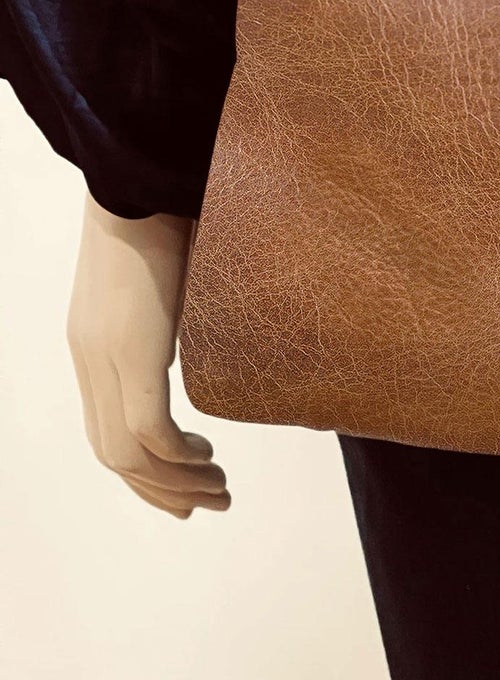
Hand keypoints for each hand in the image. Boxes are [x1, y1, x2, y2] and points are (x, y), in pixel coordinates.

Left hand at [67, 194, 230, 518]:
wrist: (146, 173)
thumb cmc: (171, 207)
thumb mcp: (176, 275)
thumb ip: (184, 310)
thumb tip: (228, 318)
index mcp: (96, 342)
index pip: (106, 426)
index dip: (143, 468)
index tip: (187, 484)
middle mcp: (91, 358)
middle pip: (111, 453)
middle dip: (158, 490)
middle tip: (204, 506)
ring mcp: (105, 358)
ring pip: (126, 454)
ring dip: (174, 482)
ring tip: (218, 491)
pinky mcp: (131, 353)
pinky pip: (148, 432)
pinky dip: (176, 458)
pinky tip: (207, 460)